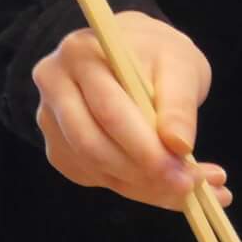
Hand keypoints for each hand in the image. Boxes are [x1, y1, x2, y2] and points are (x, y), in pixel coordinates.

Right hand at [31, 12, 231, 210]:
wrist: (132, 54)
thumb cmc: (156, 55)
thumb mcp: (179, 64)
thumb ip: (179, 104)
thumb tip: (180, 146)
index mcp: (79, 54)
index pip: (108, 111)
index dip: (146, 148)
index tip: (186, 173)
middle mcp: (55, 86)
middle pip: (92, 145)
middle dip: (144, 173)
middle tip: (189, 186)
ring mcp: (52, 121)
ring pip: (94, 167)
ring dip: (144, 185)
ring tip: (188, 186)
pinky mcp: (60, 148)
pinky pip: (96, 177)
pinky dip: (135, 187)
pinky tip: (165, 183)